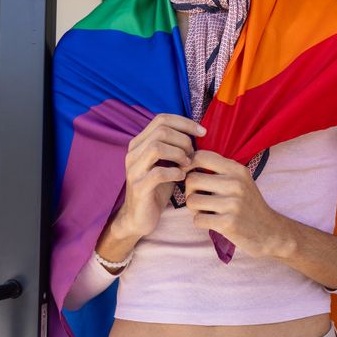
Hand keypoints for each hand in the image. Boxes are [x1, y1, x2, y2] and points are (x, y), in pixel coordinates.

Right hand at [110, 113, 204, 240]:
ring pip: (156, 147)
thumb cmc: (156, 189)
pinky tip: (182, 177)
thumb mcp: (166, 163)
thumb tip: (198, 133)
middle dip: (183, 140)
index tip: (203, 132)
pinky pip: (158, 173)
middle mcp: (133, 153)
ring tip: (187, 164)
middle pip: (160, 131)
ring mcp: (134, 170)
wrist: (139, 218)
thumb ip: (175, 147)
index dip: (185, 122)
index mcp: (139, 143)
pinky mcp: (139, 188)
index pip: (161, 119)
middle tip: (193, 154)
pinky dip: (174, 172)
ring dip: (178, 154)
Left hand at [183, 149, 281, 257]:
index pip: (201, 157)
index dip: (187, 165)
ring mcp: (233, 204)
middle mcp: (236, 184)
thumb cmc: (248, 205)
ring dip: (194, 209)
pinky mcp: (228, 223)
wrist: (270, 231)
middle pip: (191, 180)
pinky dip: (201, 222)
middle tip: (199, 199)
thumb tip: (184, 163)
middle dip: (189, 191)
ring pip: (191, 201)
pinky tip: (213, 222)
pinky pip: (197, 220)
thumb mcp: (240, 180)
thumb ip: (219, 170)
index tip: (188, 175)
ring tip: (207, 211)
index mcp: (237, 170)